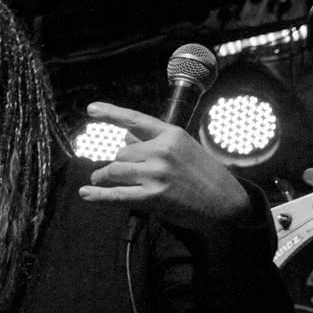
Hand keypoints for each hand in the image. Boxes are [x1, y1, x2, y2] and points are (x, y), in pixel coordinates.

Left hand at [78, 101, 249, 234]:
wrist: (227, 203)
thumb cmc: (206, 175)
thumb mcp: (185, 148)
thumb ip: (155, 142)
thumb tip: (125, 138)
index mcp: (172, 134)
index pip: (135, 120)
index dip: (111, 113)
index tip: (91, 109)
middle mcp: (162, 151)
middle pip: (121, 152)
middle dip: (116, 161)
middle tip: (116, 170)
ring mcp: (156, 174)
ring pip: (114, 170)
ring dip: (103, 176)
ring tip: (99, 179)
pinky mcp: (152, 197)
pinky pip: (116, 195)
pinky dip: (98, 195)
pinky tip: (85, 193)